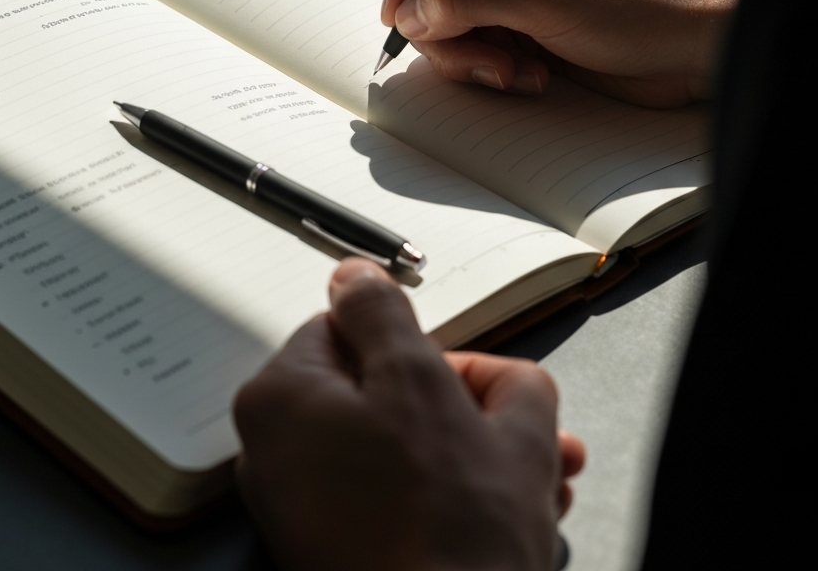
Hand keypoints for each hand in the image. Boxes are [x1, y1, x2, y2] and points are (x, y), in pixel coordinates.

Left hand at [234, 258, 583, 570]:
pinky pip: (400, 498)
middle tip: (517, 422)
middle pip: (384, 392)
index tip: (462, 373)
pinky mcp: (339, 552)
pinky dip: (452, 496)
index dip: (422, 347)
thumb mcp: (423, 379)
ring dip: (478, 450)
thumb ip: (385, 311)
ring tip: (539, 473)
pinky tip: (513, 508)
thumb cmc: (440, 525)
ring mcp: (308, 509)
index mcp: (282, 398)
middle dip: (468, 402)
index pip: (352, 330)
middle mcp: (278, 454)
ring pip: (405, 448)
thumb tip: (355, 275)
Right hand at [381, 0, 742, 106]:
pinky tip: (533, 78)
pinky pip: (479, 50)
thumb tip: (408, 14)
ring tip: (516, 72)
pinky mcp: (526, 30)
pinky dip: (495, 70)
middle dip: (444, 27)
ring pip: (449, 23)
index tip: (404, 12)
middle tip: (477, 57)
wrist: (699, 43)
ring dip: (472, 56)